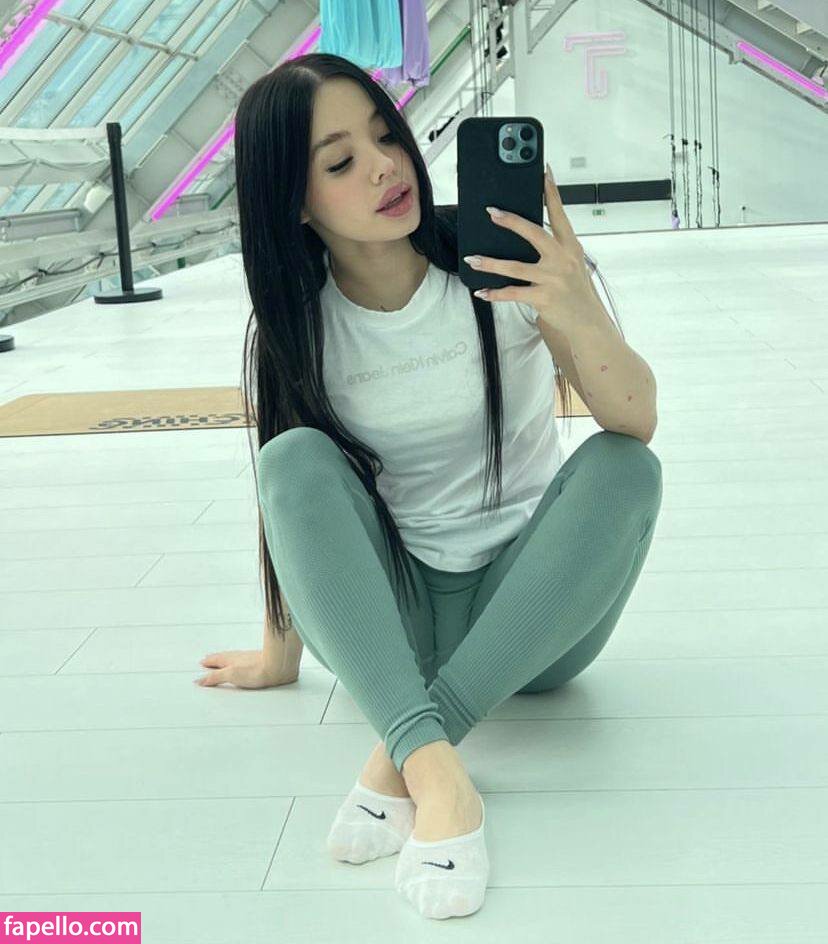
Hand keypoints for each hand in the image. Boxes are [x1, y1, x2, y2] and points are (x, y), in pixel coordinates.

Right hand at [194, 649, 297, 688]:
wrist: (278, 665)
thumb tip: (200, 679)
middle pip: (224, 657)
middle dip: (216, 659)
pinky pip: (244, 661)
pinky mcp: (259, 663)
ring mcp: (249, 659)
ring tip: (223, 662)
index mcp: (230, 659)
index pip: (215, 659)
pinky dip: (238, 662)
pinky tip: (243, 665)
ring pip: (234, 658)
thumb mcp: (231, 675)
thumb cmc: (257, 670)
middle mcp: (239, 657)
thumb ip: (215, 677)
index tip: (202, 662)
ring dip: (226, 660)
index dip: (208, 662)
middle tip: (209, 660)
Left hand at [462, 162, 593, 329]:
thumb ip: (555, 250)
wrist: (587, 322)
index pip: (560, 214)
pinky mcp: (543, 298)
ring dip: (490, 263)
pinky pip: (513, 293)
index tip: (543, 172)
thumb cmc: (577, 292)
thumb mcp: (573, 265)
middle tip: (491, 212)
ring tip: (473, 259)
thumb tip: (528, 235)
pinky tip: (482, 292)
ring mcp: (552, 279)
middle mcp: (562, 259)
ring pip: (515, 267)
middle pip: (534, 233)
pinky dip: (495, 293)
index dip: (551, 192)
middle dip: (511, 221)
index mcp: (570, 247)